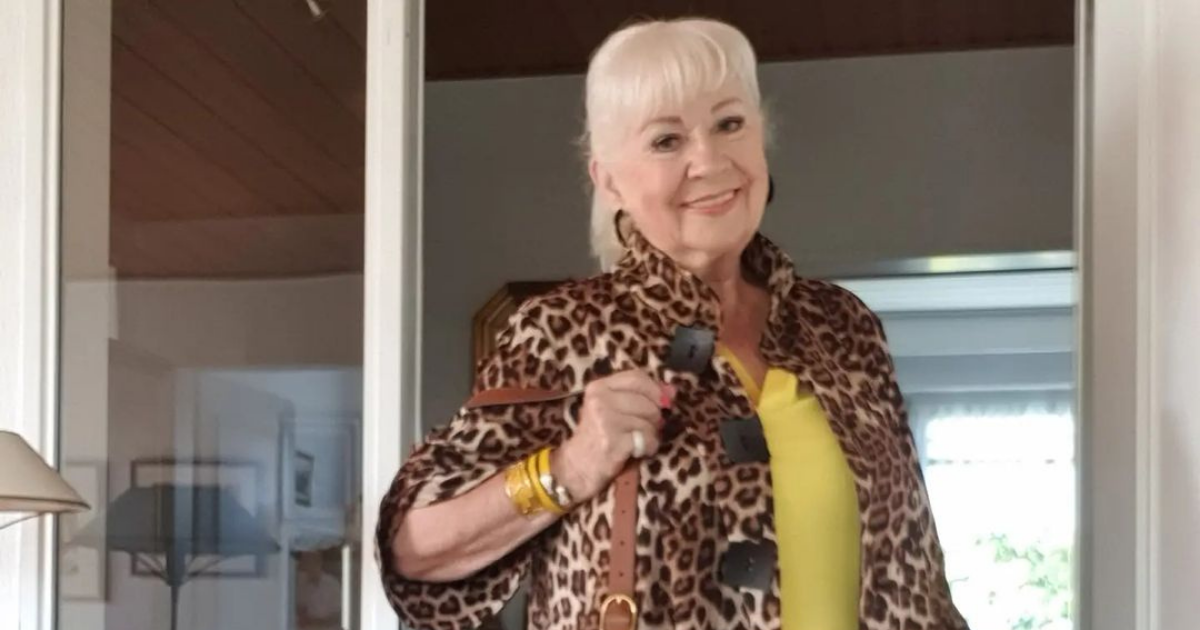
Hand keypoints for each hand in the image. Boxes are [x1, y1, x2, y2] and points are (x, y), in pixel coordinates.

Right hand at [553, 370, 672, 501]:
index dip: (654, 389)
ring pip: (649, 421)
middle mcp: (600, 400)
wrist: (576, 467)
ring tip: (640, 440)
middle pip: (647, 401)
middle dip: (654, 416)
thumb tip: (672, 390)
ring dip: (651, 434)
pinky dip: (648, 447)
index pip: (636, 377)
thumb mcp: (612, 409)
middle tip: (647, 427)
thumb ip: (639, 396)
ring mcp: (606, 420)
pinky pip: (647, 439)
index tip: (662, 402)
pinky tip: (638, 450)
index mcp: (598, 387)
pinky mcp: (613, 441)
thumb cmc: (598, 436)